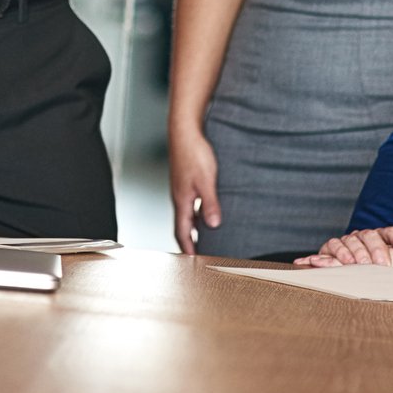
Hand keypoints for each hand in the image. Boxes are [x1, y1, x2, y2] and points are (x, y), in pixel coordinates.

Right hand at [168, 126, 220, 254]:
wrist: (184, 130)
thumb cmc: (194, 152)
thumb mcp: (206, 180)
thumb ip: (210, 203)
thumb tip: (213, 225)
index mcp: (182, 200)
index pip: (182, 231)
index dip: (187, 247)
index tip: (193, 261)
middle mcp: (179, 197)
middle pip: (182, 226)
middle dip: (189, 241)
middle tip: (198, 254)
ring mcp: (181, 189)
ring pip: (186, 215)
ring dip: (192, 229)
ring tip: (203, 239)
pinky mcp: (185, 180)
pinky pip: (189, 204)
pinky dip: (195, 214)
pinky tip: (205, 212)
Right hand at [295, 221, 392, 267]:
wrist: (358, 276)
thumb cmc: (381, 268)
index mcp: (383, 237)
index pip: (392, 232)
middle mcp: (365, 236)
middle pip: (371, 236)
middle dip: (377, 250)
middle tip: (383, 265)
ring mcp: (348, 241)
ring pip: (352, 240)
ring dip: (357, 253)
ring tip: (362, 265)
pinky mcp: (331, 248)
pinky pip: (333, 246)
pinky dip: (338, 253)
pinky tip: (345, 262)